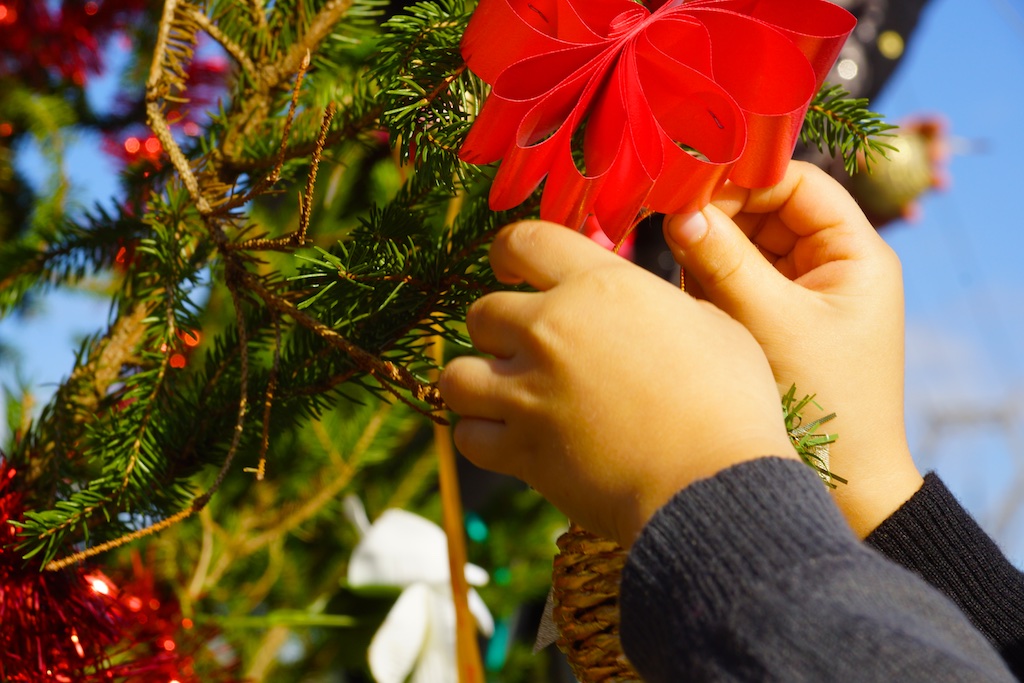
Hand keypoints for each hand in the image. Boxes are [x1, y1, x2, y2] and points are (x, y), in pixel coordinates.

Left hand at [439, 221, 794, 546]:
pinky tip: (506, 438)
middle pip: (481, 312)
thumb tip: (644, 308)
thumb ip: (660, 304)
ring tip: (501, 394)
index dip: (509, 252)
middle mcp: (552, 330)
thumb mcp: (712, 324)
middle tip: (524, 349)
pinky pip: (468, 435)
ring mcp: (529, 392)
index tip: (512, 270)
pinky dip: (482, 435)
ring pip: (456, 375)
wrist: (715, 486)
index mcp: (600, 285)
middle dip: (496, 328)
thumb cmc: (731, 403)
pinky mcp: (522, 449)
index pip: (525, 241)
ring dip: (476, 381)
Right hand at [663, 161, 921, 536]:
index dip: (742, 179)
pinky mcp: (766, 325)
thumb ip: (723, 260)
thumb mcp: (771, 322)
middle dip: (714, 222)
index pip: (794, 183)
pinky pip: (727, 286)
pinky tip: (689, 311)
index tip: (685, 190)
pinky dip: (703, 292)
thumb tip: (676, 211)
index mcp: (853, 254)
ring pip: (737, 249)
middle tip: (667, 234)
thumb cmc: (825, 403)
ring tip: (686, 290)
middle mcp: (825, 267)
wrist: (842, 485)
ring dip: (704, 260)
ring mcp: (793, 297)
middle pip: (760, 213)